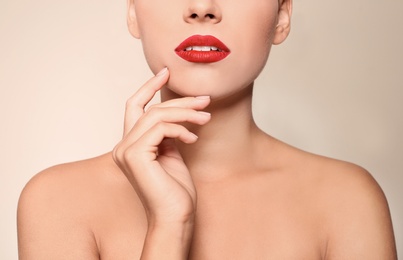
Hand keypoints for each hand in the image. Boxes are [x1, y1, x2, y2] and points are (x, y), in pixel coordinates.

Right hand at [112, 68, 210, 224]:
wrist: (176, 215)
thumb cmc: (175, 189)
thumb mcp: (172, 152)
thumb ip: (167, 133)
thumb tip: (178, 113)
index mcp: (130, 145)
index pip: (134, 107)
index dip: (148, 87)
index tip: (166, 73)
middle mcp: (123, 146)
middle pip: (150, 108)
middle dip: (180, 101)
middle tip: (204, 100)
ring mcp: (126, 150)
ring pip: (156, 115)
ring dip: (186, 113)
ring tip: (206, 118)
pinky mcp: (135, 155)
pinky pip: (160, 127)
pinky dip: (181, 129)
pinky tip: (193, 139)